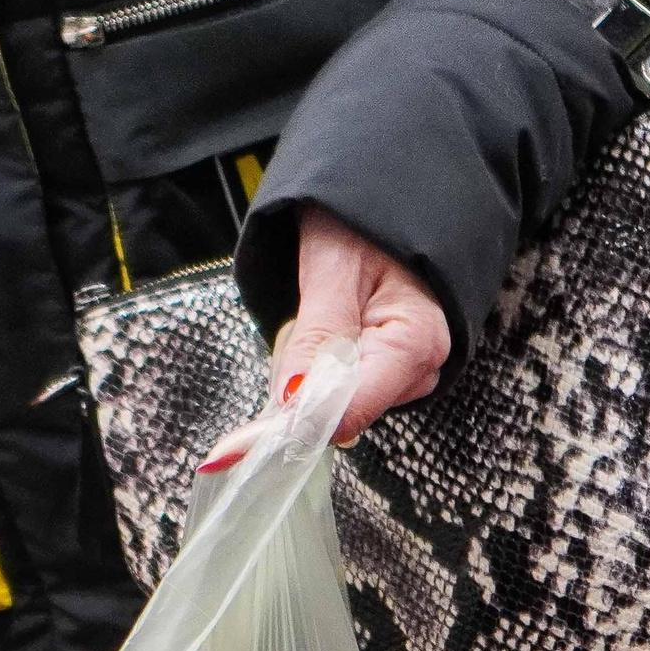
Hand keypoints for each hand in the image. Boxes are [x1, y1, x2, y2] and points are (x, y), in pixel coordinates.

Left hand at [202, 205, 450, 471]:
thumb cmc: (365, 224)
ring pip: (324, 405)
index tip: (232, 447)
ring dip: (300, 368)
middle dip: (294, 380)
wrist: (387, 203)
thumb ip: (317, 339)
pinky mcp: (385, 376)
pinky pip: (330, 391)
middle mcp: (417, 373)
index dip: (287, 427)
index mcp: (414, 346)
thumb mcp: (333, 270)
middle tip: (298, 319)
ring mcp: (404, 378)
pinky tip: (322, 325)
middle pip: (330, 414)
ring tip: (316, 309)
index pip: (344, 414)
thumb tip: (293, 404)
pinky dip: (311, 366)